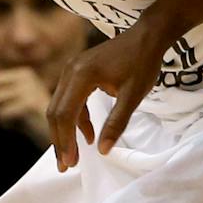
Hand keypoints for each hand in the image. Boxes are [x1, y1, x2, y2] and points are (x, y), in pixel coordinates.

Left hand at [0, 67, 50, 143]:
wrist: (63, 138)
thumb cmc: (34, 125)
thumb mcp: (9, 109)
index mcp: (22, 74)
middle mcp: (26, 76)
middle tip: (0, 119)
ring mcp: (29, 88)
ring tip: (15, 122)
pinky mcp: (31, 102)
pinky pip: (2, 112)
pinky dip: (6, 122)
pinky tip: (20, 125)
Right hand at [46, 25, 166, 170]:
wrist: (146, 36)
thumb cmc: (143, 63)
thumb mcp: (133, 96)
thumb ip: (117, 123)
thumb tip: (103, 151)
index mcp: (82, 76)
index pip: (66, 114)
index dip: (66, 141)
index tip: (70, 163)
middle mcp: (70, 71)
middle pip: (56, 112)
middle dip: (60, 140)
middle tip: (66, 165)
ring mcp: (71, 70)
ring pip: (59, 107)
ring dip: (66, 131)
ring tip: (74, 155)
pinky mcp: (76, 71)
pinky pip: (69, 99)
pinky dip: (75, 118)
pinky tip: (88, 134)